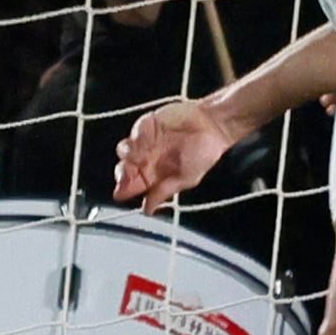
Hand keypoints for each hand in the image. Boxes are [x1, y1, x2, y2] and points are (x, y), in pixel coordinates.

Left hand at [116, 98, 242, 210]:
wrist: (215, 127)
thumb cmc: (204, 153)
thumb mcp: (186, 179)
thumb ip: (164, 192)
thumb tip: (148, 210)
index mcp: (153, 174)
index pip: (131, 185)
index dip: (124, 189)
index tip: (120, 194)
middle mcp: (146, 158)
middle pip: (123, 168)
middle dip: (122, 173)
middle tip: (127, 176)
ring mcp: (145, 141)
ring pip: (125, 149)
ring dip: (127, 155)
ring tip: (136, 159)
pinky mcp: (148, 124)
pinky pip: (136, 131)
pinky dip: (137, 138)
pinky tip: (145, 143)